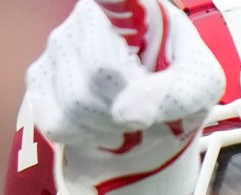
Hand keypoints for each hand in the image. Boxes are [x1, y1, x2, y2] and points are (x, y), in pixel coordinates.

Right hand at [26, 0, 223, 194]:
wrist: (153, 120)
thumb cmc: (176, 89)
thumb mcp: (199, 85)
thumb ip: (178, 89)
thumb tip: (127, 110)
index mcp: (127, 6)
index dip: (116, 37)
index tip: (133, 30)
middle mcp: (86, 16)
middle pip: (100, 69)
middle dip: (128, 104)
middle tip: (145, 111)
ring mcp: (58, 47)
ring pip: (75, 100)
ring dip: (109, 124)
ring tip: (126, 121)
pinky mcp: (40, 81)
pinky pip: (57, 121)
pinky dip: (86, 136)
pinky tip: (102, 126)